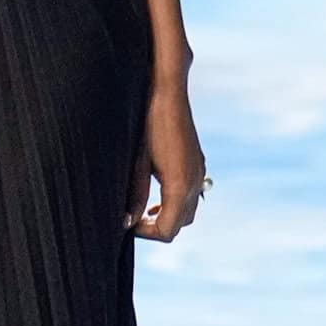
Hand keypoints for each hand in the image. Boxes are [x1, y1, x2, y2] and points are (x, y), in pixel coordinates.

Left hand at [124, 77, 206, 243]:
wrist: (166, 91)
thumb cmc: (146, 123)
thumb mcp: (136, 163)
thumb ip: (134, 196)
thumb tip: (127, 222)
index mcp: (179, 185)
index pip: (167, 230)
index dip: (146, 234)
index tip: (126, 226)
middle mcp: (194, 182)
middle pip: (180, 224)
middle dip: (157, 228)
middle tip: (132, 222)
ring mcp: (199, 171)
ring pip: (188, 210)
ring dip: (168, 217)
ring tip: (143, 213)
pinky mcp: (197, 163)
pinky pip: (192, 194)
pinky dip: (175, 202)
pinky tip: (157, 195)